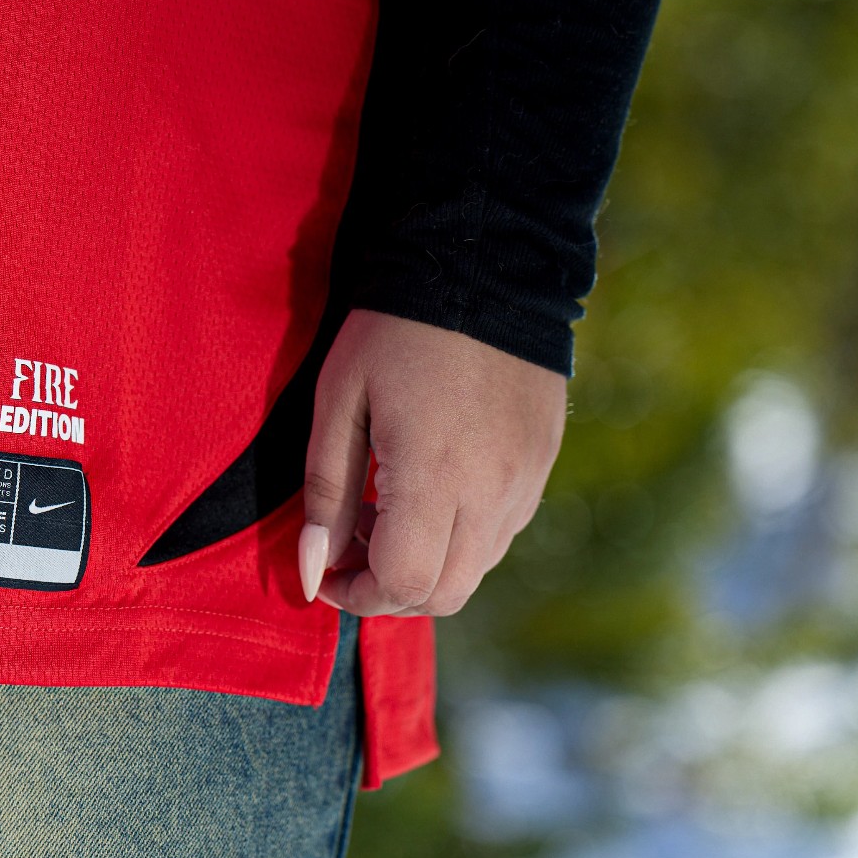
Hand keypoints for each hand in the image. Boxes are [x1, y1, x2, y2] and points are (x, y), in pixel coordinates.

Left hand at [298, 309, 567, 616]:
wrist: (484, 262)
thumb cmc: (394, 330)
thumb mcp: (339, 401)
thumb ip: (326, 493)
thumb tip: (314, 571)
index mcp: (435, 476)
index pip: (402, 583)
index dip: (357, 595)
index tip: (327, 572)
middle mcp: (492, 492)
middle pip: (444, 594)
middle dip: (389, 591)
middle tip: (350, 547)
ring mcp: (525, 480)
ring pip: (477, 569)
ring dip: (426, 566)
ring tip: (385, 509)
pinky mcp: (542, 462)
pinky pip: (501, 531)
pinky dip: (459, 538)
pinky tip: (428, 490)